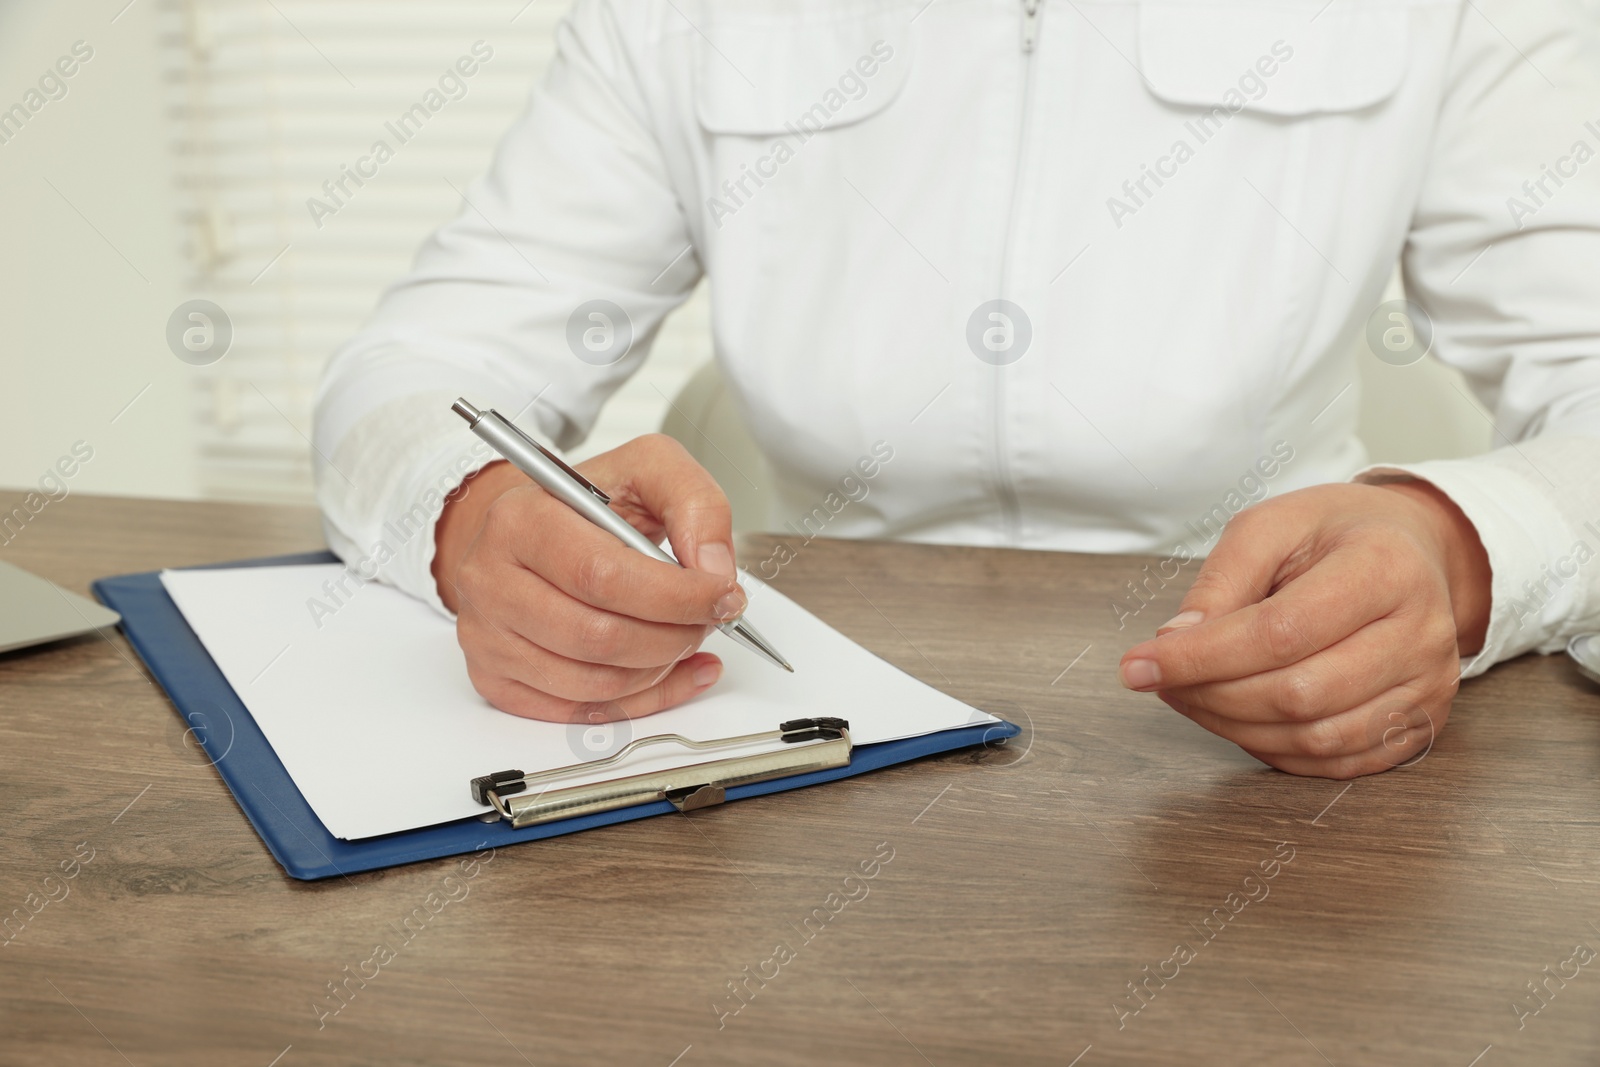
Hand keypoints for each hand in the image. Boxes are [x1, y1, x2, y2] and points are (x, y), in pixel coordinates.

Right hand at [431, 434, 743, 721]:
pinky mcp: (495, 679)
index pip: (602, 576)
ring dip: (660, 669)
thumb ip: (693, 503)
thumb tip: (714, 570)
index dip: (676, 596)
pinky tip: (670, 672)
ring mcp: (487, 637)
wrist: (525, 531)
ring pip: (594, 683)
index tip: (721, 595)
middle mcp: (491, 581)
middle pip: (599, 636)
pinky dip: (642, 701)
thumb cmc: (583, 505)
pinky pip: (581, 711)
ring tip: (684, 637)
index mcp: (521, 521)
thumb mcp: (645, 469)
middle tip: (706, 618)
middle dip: (674, 635)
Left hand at [1118, 480, 1491, 777]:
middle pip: (1298, 693)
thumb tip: (1174, 642)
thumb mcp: (1271, 526)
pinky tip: (1238, 717)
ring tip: (1193, 696)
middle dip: (1211, 695)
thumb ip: (1221, 581)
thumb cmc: (1336, 534)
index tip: (1138, 665)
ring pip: (1316, 738)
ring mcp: (1428, 687)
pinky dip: (1273, 749)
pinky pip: (1336, 763)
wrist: (1414, 552)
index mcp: (1385, 568)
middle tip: (1162, 680)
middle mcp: (1421, 633)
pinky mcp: (1421, 724)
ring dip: (1234, 727)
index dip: (1200, 657)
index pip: (1279, 633)